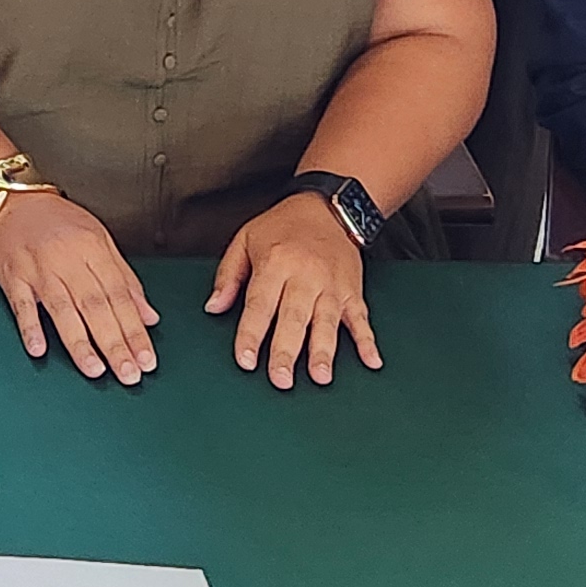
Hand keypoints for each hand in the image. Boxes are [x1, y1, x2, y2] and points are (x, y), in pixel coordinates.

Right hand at [0, 189, 156, 383]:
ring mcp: (39, 269)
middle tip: (128, 373)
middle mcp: (68, 260)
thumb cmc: (57, 220)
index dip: (135, 331)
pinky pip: (22, 305)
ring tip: (94, 369)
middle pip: (96, 307)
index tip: (146, 359)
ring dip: (79, 343)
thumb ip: (124, 278)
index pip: (120, 297)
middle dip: (114, 343)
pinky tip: (40, 348)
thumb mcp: (99, 239)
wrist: (11, 201)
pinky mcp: (13, 277)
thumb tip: (148, 315)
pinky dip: (30, 327)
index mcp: (93, 250)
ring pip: (62, 310)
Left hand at [210, 194, 375, 388]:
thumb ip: (228, 275)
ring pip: (327, 321)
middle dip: (287, 350)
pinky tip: (371, 361)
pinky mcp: (353, 290)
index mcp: (275, 262)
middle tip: (280, 379)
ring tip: (319, 377)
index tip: (245, 360)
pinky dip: (367, 341)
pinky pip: (362, 318)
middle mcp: (305, 275)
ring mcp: (332, 284)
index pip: (260, 304)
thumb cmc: (282, 227)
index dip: (251, 334)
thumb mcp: (245, 239)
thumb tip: (214, 307)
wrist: (326, 207)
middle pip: (294, 317)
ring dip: (324, 351)